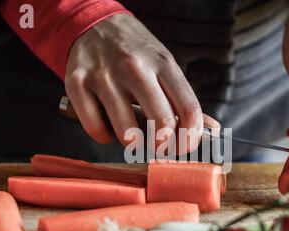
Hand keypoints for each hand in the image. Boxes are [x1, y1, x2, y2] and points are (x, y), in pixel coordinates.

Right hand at [65, 14, 203, 151]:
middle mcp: (134, 67)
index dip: (191, 139)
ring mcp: (103, 75)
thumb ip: (184, 99)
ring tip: (131, 132)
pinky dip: (104, 136)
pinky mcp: (76, 83)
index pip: (189, 110)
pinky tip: (108, 125)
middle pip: (161, 124)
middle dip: (163, 146)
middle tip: (158, 146)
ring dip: (132, 143)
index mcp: (163, 63)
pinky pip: (96, 129)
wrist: (94, 24)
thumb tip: (212, 130)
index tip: (184, 148)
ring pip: (127, 133)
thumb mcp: (164, 65)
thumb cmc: (135, 53)